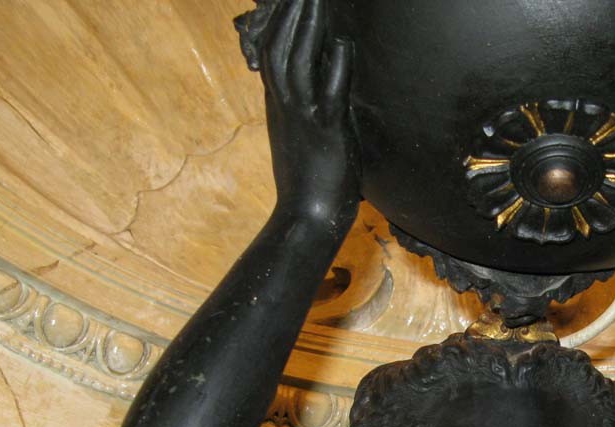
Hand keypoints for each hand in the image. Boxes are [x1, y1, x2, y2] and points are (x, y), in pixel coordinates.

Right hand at [259, 0, 359, 230]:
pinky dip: (336, 68)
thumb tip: (322, 75)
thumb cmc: (311, 179)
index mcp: (280, 103)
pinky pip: (329, 94)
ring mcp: (303, 117)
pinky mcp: (326, 133)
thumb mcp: (302, 132)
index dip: (280, 21)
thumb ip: (308, 102)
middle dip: (290, 11)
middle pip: (279, 46)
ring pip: (296, 62)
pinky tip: (342, 45)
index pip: (272, 50)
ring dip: (307, 26)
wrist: (307, 218)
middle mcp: (286, 105)